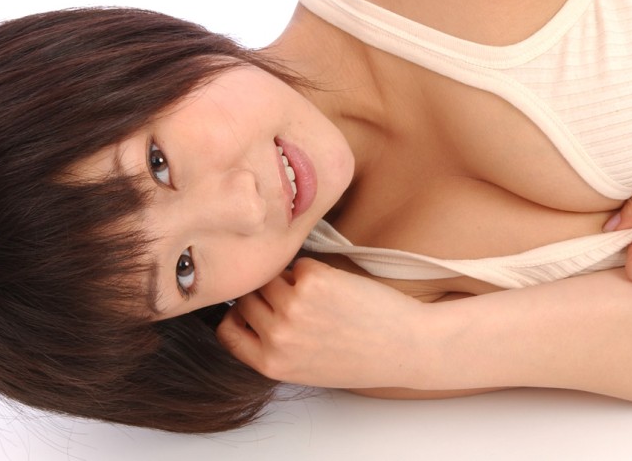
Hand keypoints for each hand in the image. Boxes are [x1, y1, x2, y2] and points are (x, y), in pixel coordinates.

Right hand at [216, 257, 426, 388]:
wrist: (405, 347)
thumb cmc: (360, 358)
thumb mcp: (303, 367)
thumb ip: (272, 346)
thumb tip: (243, 311)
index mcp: (270, 363)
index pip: (226, 331)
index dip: (238, 316)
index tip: (252, 309)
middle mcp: (277, 336)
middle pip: (247, 298)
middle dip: (267, 294)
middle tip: (296, 298)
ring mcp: (293, 306)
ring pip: (270, 277)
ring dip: (289, 278)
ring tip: (319, 295)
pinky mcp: (315, 280)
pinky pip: (299, 263)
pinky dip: (315, 270)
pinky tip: (337, 288)